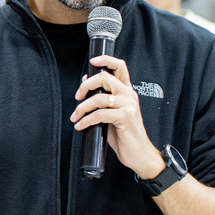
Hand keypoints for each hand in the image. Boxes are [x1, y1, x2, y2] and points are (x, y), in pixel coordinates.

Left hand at [71, 55, 162, 179]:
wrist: (139, 154)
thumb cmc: (125, 135)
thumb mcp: (112, 114)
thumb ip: (102, 99)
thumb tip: (86, 83)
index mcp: (127, 92)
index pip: (120, 67)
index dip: (106, 60)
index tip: (93, 61)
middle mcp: (129, 95)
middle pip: (105, 78)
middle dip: (86, 86)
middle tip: (77, 97)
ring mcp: (128, 106)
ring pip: (98, 98)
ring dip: (82, 108)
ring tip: (75, 117)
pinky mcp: (125, 117)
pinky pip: (99, 114)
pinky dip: (86, 120)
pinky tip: (81, 126)